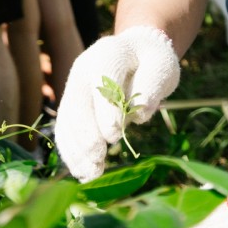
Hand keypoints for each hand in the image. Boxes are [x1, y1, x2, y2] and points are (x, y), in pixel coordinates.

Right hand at [55, 26, 180, 181]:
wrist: (135, 53)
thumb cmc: (151, 60)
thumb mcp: (161, 65)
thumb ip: (152, 85)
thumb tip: (140, 114)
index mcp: (108, 53)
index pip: (101, 82)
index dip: (105, 109)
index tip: (114, 137)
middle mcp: (83, 68)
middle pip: (78, 103)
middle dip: (86, 135)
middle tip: (98, 161)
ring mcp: (74, 86)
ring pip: (68, 119)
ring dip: (77, 148)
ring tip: (90, 174)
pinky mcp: (72, 104)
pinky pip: (66, 128)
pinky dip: (72, 151)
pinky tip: (81, 171)